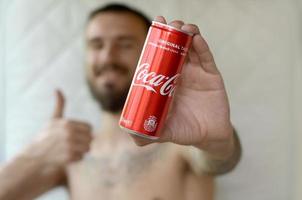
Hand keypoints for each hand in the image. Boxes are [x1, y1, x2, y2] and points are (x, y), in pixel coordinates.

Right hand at [25, 90, 92, 169]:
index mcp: (67, 124)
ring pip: (88, 148)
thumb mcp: (53, 119)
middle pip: (90, 138)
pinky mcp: (69, 157)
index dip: (84, 132)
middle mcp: (69, 134)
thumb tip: (57, 89)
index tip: (76, 135)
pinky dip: (76, 158)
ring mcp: (69, 146)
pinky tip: (66, 156)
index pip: (89, 127)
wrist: (34, 156)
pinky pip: (81, 157)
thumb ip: (59, 105)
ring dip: (81, 150)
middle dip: (84, 141)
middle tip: (73, 144)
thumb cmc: (45, 136)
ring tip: (70, 149)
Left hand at [132, 16, 234, 159]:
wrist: (210, 137)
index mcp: (168, 82)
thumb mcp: (164, 132)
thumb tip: (131, 137)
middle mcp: (182, 74)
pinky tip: (197, 38)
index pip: (161, 58)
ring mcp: (197, 73)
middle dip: (172, 33)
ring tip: (181, 27)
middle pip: (176, 47)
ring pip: (192, 48)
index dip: (157, 43)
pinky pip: (207, 58)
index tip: (154, 28)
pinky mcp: (212, 76)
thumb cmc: (185, 131)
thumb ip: (147, 135)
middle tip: (167, 23)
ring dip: (187, 34)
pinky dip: (202, 47)